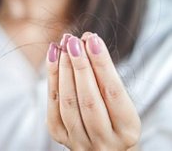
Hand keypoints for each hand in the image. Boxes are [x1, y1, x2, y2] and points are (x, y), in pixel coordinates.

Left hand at [46, 32, 140, 150]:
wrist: (103, 143)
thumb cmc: (115, 117)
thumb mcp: (120, 103)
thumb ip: (105, 78)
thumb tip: (87, 42)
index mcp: (126, 131)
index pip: (113, 92)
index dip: (102, 64)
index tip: (93, 40)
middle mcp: (104, 141)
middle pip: (88, 99)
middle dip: (79, 65)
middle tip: (73, 41)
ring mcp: (80, 141)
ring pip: (68, 103)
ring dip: (63, 70)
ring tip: (63, 46)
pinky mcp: (60, 136)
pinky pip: (53, 106)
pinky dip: (52, 79)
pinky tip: (53, 58)